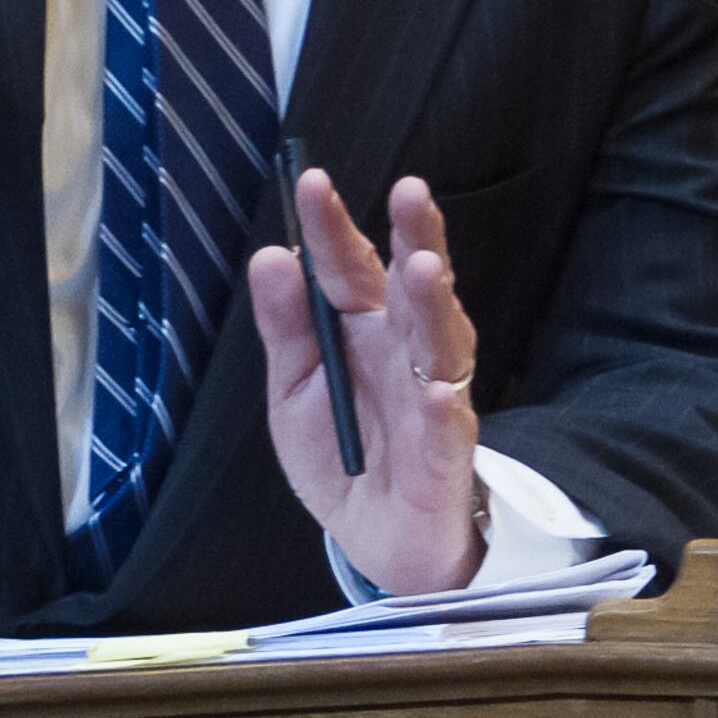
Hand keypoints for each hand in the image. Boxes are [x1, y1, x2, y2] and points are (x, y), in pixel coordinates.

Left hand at [245, 171, 482, 593]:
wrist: (371, 536)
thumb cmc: (338, 451)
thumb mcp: (293, 387)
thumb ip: (284, 326)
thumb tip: (269, 257)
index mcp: (363, 327)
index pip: (349, 266)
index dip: (333, 227)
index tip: (312, 182)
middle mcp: (404, 351)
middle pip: (413, 287)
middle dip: (413, 237)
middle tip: (409, 193)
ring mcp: (431, 398)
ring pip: (442, 343)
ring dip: (435, 305)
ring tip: (424, 268)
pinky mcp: (445, 456)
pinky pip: (447, 429)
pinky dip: (442, 410)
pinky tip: (434, 391)